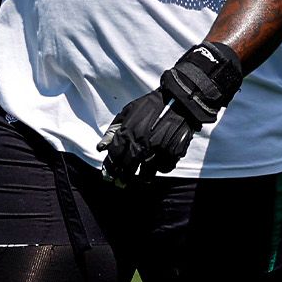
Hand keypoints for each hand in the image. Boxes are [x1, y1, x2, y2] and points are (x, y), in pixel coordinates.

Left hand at [97, 41, 242, 187]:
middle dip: (123, 176)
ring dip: (142, 176)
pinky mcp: (173, 152)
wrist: (179, 99)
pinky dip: (160, 167)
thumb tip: (101, 148)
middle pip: (128, 167)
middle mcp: (141, 142)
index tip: (109, 174)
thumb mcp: (128, 111)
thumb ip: (113, 130)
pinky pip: (164, 168)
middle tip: (121, 181)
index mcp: (128, 131)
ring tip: (141, 176)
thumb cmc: (152, 104)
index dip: (110, 167)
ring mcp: (158, 148)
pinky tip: (158, 163)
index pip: (114, 156)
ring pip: (146, 172)